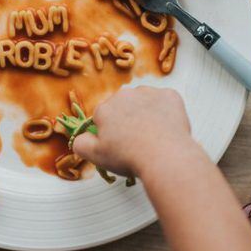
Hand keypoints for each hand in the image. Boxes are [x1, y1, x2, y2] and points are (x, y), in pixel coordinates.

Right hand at [73, 87, 193, 175]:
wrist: (165, 157)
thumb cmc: (129, 157)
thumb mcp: (96, 156)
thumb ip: (80, 144)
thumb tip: (79, 137)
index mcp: (105, 108)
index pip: (103, 116)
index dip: (110, 132)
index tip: (119, 144)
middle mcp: (125, 95)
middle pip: (123, 106)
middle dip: (127, 120)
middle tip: (136, 142)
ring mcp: (149, 93)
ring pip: (144, 101)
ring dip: (145, 113)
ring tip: (152, 136)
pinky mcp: (170, 96)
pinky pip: (165, 102)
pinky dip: (166, 112)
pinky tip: (166, 128)